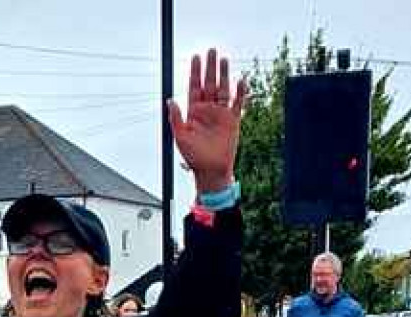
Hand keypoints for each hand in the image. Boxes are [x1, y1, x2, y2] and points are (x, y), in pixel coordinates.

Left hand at [168, 50, 246, 194]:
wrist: (211, 172)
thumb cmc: (194, 158)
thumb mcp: (180, 138)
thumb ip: (176, 119)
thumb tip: (170, 100)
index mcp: (194, 112)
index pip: (194, 87)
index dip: (195, 72)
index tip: (196, 57)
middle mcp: (207, 110)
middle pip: (209, 83)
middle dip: (210, 67)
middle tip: (211, 50)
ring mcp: (220, 114)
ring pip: (223, 89)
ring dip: (224, 74)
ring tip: (224, 59)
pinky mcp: (233, 121)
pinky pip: (237, 103)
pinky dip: (239, 92)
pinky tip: (240, 81)